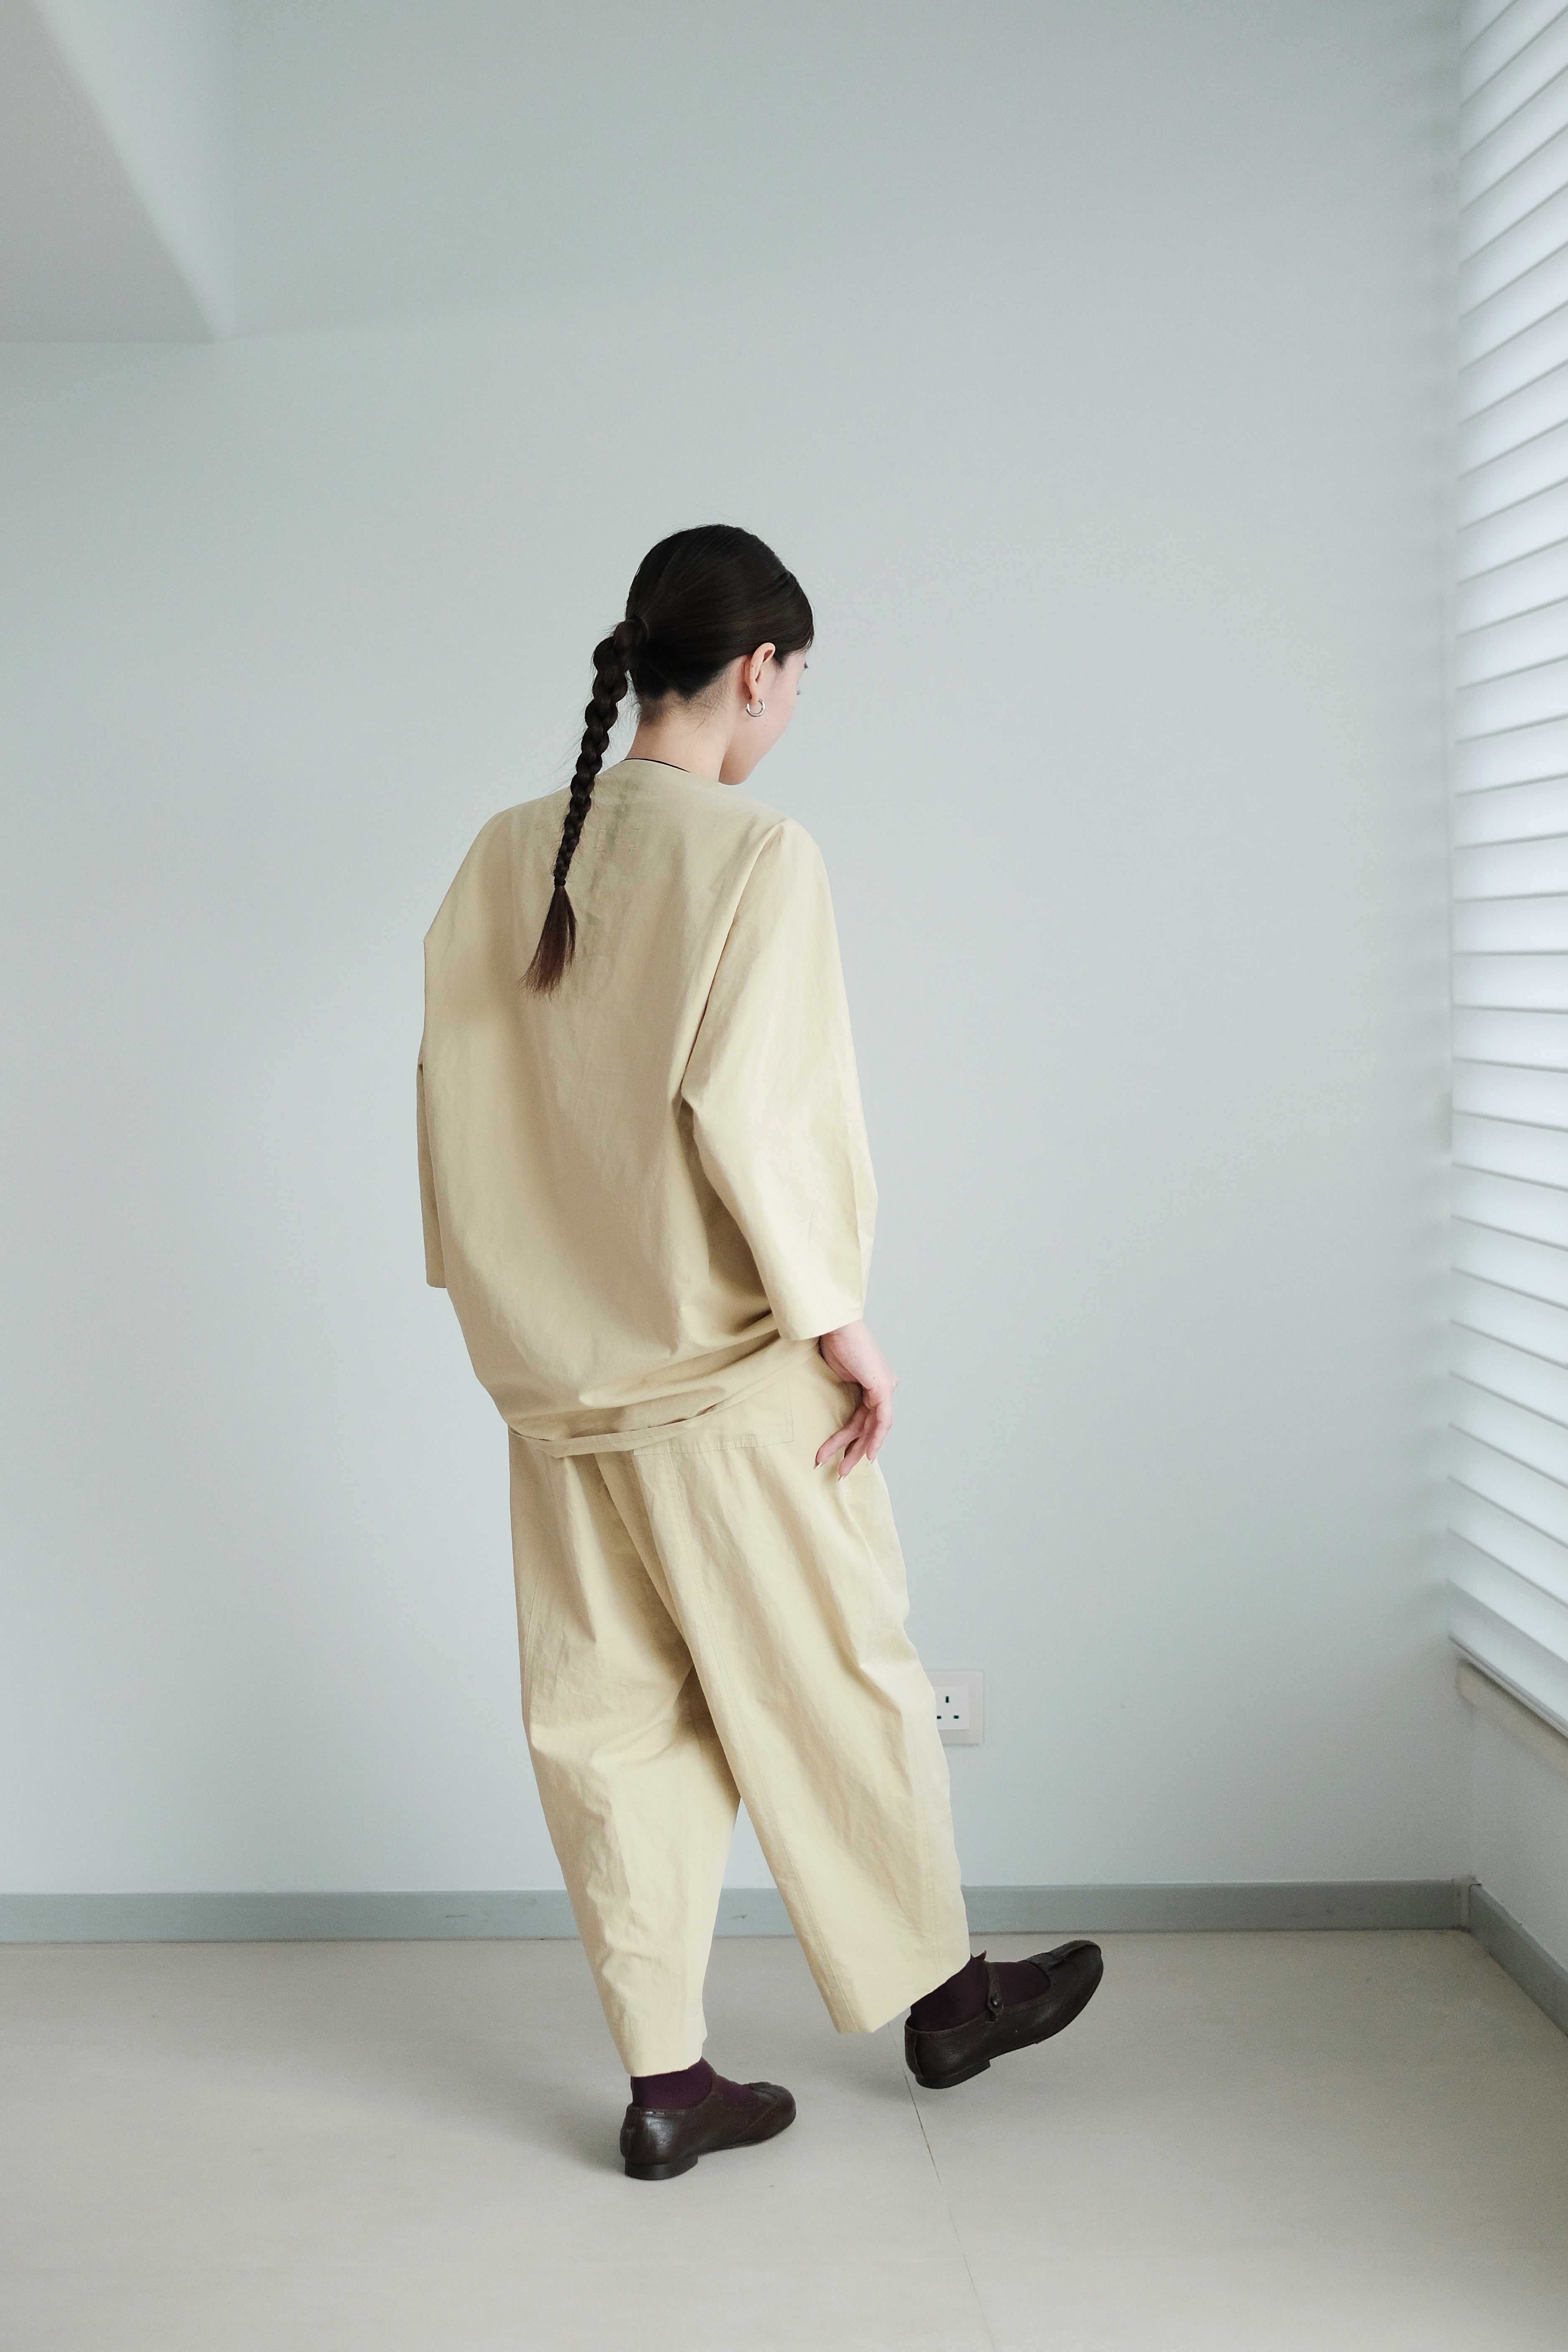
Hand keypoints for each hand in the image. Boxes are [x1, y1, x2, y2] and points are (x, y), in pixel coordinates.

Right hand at [815, 1319, 897, 1478]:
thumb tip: (826, 1404)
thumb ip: (838, 1389)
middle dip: (854, 1451)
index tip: (841, 1455)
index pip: (865, 1418)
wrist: (831, 1325)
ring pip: (872, 1427)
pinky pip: (881, 1420)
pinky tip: (868, 1454)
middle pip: (869, 1426)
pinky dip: (875, 1438)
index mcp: (873, 1382)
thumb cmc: (829, 1341)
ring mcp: (885, 1387)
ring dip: (855, 1449)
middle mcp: (883, 1386)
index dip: (853, 1439)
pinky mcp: (882, 1387)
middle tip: (841, 1470)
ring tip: (840, 1467)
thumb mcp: (834, 1371)